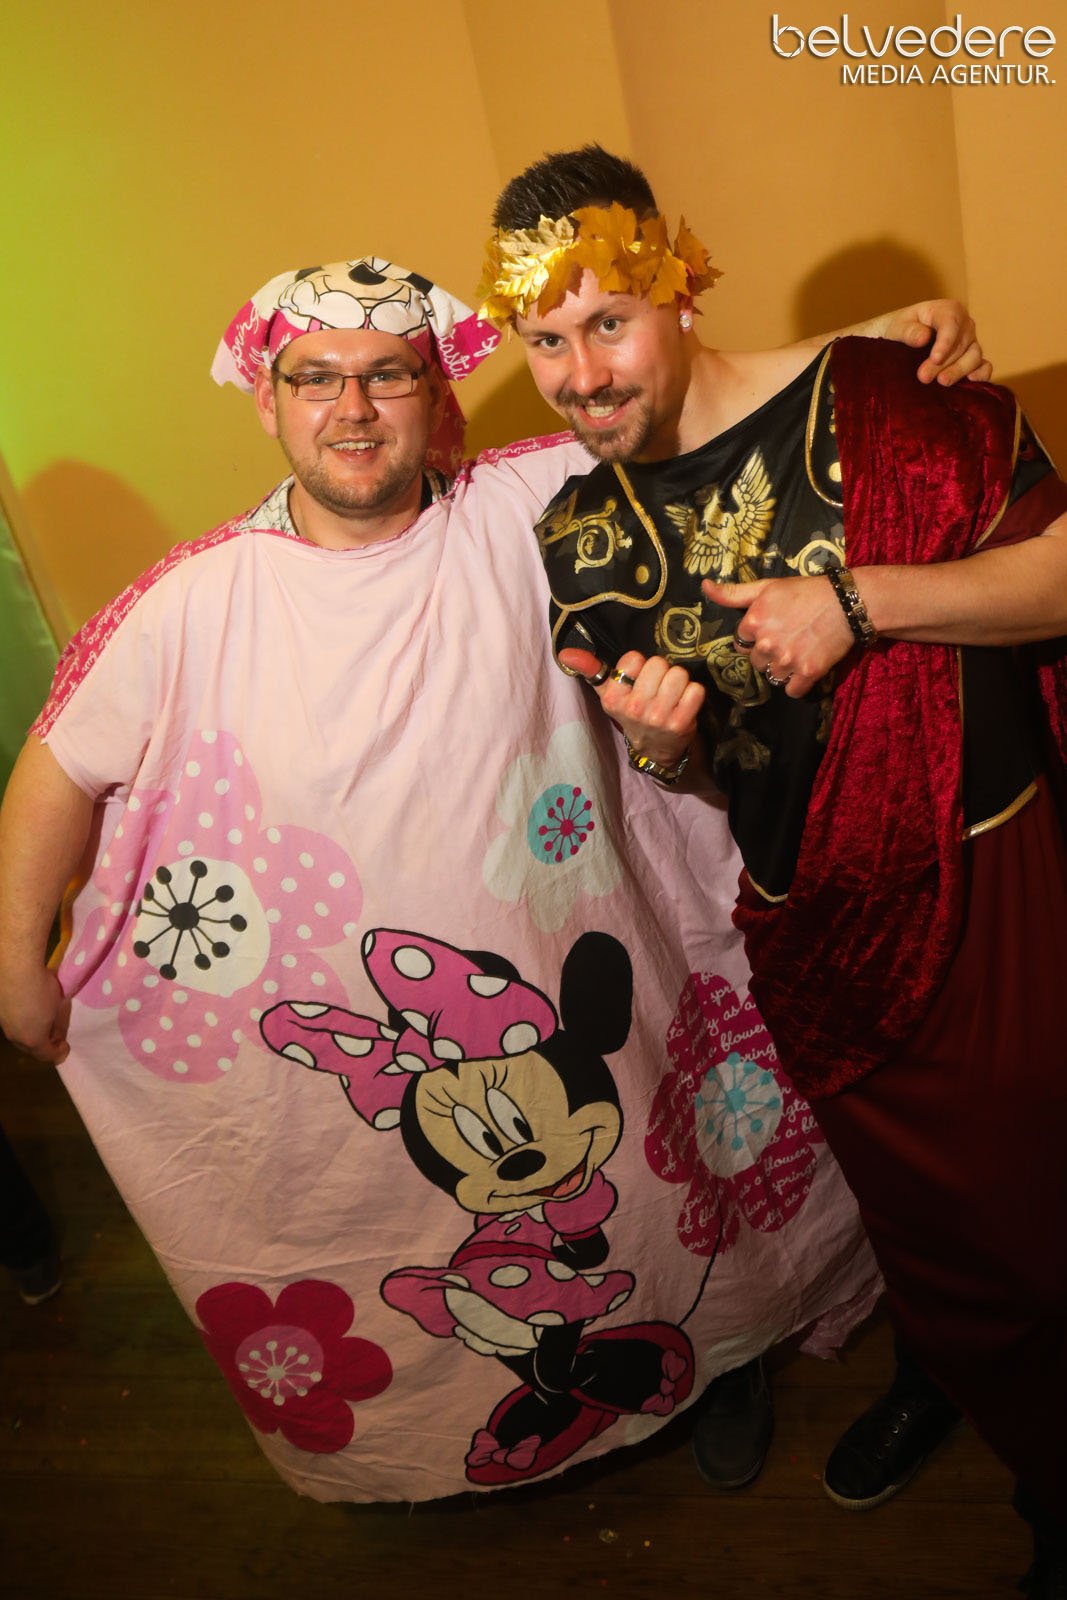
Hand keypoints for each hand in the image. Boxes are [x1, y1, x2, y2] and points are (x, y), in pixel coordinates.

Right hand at [0, 966, 70, 1063]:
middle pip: (30, 1049)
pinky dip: (21, 1023)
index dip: (58, 1053)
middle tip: (55, 1035)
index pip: (47, 1055)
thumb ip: (59, 1025)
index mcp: (33, 1039)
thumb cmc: (44, 988)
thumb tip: (58, 1034)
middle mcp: (15, 1037)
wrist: (17, 968)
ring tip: (41, 1021)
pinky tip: (28, 1010)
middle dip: (43, 1045)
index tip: (65, 1045)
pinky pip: (12, 1024)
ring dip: (31, 1034)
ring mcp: (4, 1025)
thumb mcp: (59, 1007)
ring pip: (18, 1037)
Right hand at [559, 647, 703, 767]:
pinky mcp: (681, 723)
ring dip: (679, 681)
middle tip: (658, 688)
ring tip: (671, 695)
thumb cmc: (632, 713)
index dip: (639, 666)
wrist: (654, 750)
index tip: (637, 680)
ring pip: (679, 674)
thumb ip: (590, 669)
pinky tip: (684, 704)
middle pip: (659, 664)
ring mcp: (658, 717)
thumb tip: (565, 653)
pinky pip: (695, 690)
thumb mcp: (608, 693)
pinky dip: (693, 693)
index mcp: (613, 698)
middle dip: (661, 672)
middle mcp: (634, 708)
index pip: (634, 658)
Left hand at [702, 574, 855, 696]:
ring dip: (783, 670)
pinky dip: (799, 684)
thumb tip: (704, 587)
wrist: (846, 602)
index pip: (741, 643)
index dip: (756, 638)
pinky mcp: (808, 672)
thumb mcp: (767, 587)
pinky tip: (807, 667)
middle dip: (768, 654)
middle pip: (757, 662)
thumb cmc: (805, 591)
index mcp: (753, 622)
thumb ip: (733, 593)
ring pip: (774, 677)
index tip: (773, 628)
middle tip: (788, 639)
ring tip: (799, 650)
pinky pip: (793, 691)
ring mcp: (787, 660)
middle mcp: (767, 643)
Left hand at [884, 299, 992, 386]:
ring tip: (942, 382)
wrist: (903, 340)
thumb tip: (923, 338)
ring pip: (974, 356)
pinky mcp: (973, 359)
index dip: (945, 342)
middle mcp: (964, 325)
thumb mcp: (897, 327)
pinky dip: (982, 373)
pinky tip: (971, 381)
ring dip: (959, 370)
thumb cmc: (901, 330)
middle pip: (961, 344)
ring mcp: (971, 342)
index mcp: (947, 310)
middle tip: (924, 377)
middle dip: (944, 363)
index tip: (935, 358)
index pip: (951, 324)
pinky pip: (984, 366)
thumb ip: (908, 332)